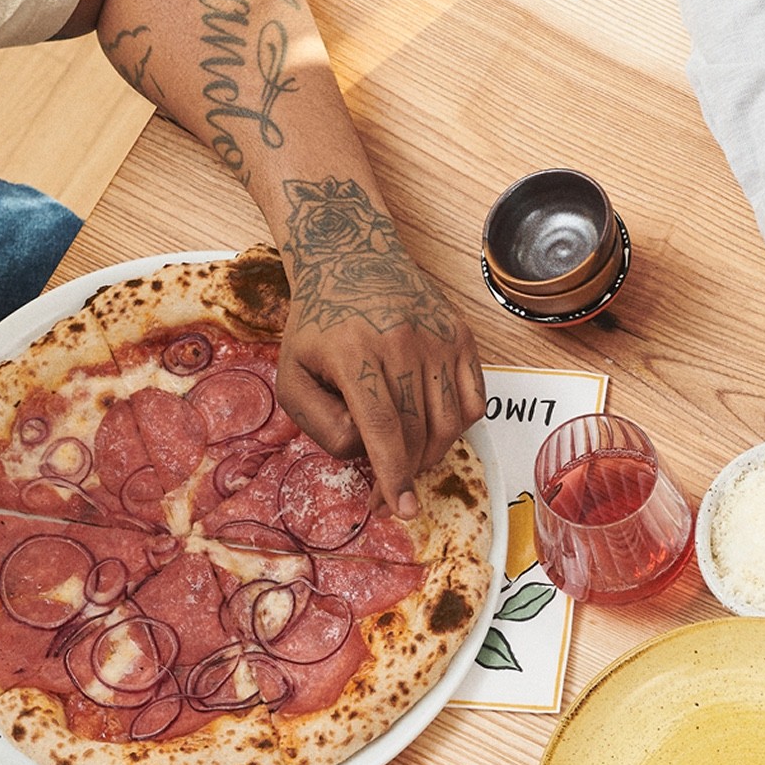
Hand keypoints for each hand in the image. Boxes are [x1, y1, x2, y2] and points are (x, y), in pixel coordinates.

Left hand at [276, 180, 487, 515]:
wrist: (353, 256)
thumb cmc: (319, 323)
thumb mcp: (291, 372)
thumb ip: (317, 423)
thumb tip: (363, 451)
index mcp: (355, 353)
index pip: (383, 429)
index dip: (393, 474)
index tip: (401, 507)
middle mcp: (403, 344)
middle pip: (418, 432)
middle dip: (407, 473)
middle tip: (393, 492)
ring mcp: (439, 340)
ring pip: (449, 424)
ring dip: (431, 453)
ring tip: (409, 457)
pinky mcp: (462, 338)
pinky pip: (473, 403)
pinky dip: (457, 427)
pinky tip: (432, 427)